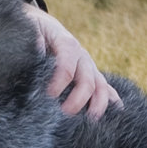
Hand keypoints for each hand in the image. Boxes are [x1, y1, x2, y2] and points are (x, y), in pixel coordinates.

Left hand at [25, 5, 120, 122]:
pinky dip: (112, 102)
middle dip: (77, 101)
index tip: (47, 97)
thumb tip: (38, 49)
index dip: (58, 84)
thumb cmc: (34, 30)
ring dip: (98, 105)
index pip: (66, 67)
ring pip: (101, 87)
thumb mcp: (31, 29)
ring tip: (91, 122)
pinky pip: (106, 89)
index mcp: (67, 44)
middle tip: (63, 115)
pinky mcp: (91, 75)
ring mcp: (89, 67)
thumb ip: (34, 40)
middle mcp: (82, 56)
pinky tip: (116, 115)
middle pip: (87, 81)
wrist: (44, 25)